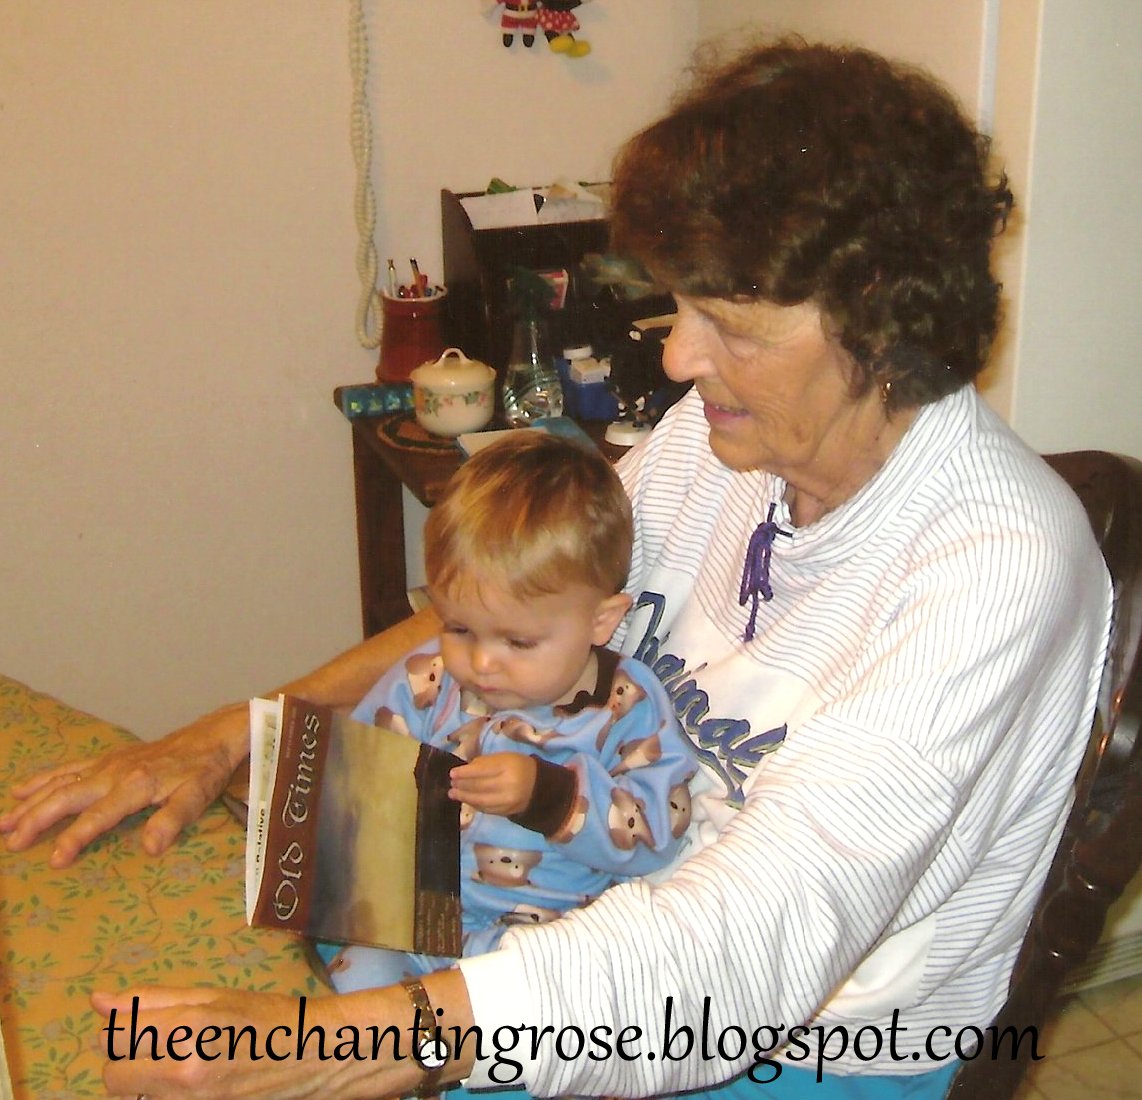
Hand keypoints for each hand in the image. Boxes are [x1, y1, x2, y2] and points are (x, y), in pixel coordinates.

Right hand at [0, 702, 247, 867]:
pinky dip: (42, 779)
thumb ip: (173, 820)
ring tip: (3, 823)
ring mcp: (107, 764)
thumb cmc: (204, 771)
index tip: (54, 860)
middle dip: (36, 819)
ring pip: (59, 782)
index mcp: (135, 785)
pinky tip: (20, 789)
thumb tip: (150, 847)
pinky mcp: (107, 759)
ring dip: (30, 802)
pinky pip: (68, 768)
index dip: (76, 837)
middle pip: (67, 796)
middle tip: (12, 843)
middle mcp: (114, 773)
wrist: (210, 737)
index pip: (99, 815)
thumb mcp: (198, 797)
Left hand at [95, 985, 420, 1098]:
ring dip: (143, 1082)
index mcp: (187, 1029)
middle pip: (114, 1075)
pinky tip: (191, 1083)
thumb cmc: (267, 1018)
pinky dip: (163, 1095)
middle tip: (162, 1048)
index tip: (146, 1027)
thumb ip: (153, 1000)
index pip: (114, 1038)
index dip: (123, 1031)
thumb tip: (99, 1001)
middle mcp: (182, 1072)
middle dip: (128, 1060)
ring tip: (178, 1067)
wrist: (315, 1057)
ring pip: (131, 1096)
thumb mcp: (213, 997)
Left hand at [449, 752, 537, 815]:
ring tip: (454, 794)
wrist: (538, 785)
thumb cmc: (517, 766)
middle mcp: (508, 784)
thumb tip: (464, 770)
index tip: (452, 773)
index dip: (465, 773)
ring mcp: (508, 800)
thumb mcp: (503, 757)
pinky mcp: (507, 811)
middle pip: (479, 786)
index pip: (481, 771)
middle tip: (451, 784)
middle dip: (462, 786)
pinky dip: (475, 805)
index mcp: (507, 766)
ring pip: (481, 801)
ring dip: (465, 797)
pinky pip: (487, 809)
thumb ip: (484, 762)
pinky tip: (467, 800)